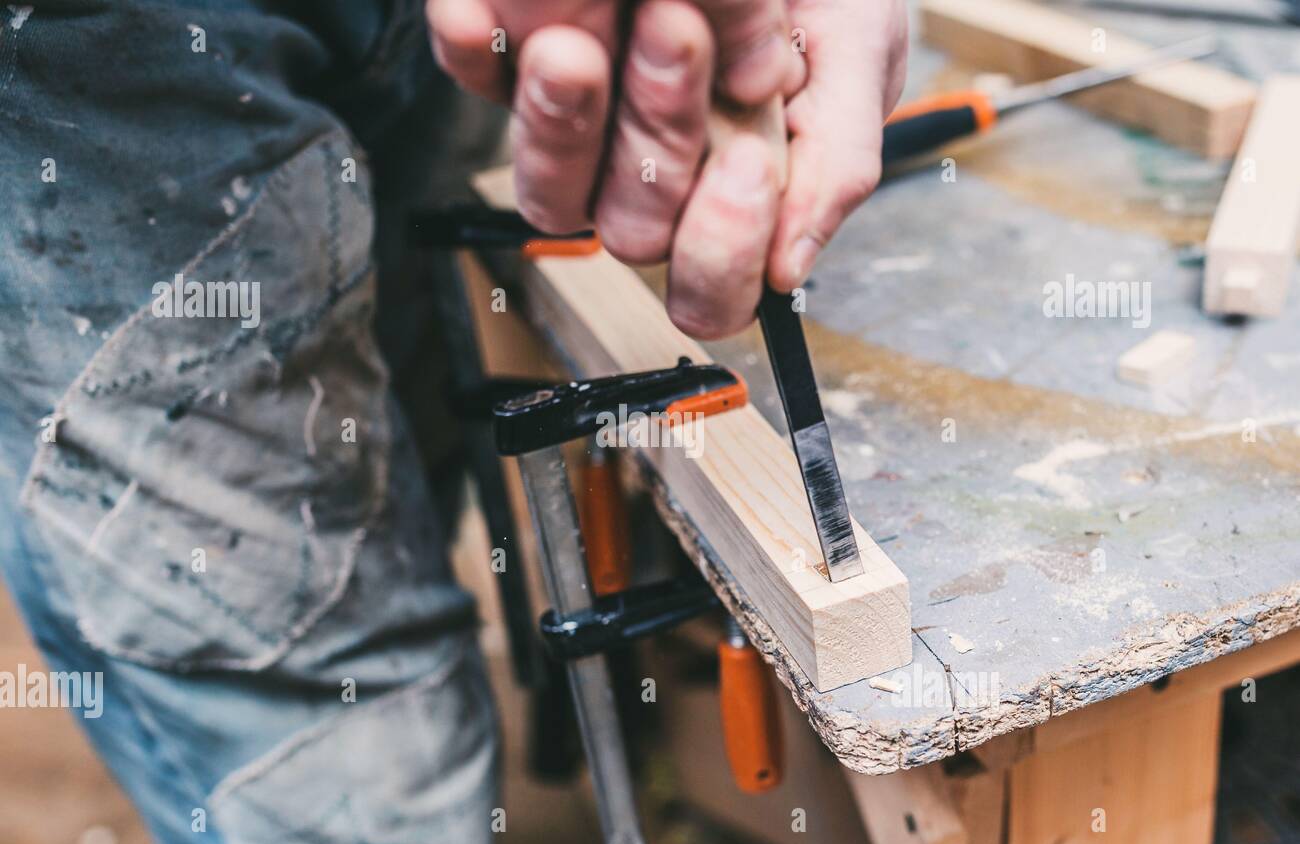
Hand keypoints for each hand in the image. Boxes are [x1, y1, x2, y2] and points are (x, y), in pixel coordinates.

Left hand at [427, 0, 905, 339]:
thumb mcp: (856, 52)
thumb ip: (837, 158)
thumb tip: (789, 267)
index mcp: (732, 197)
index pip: (711, 287)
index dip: (722, 251)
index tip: (752, 165)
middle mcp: (653, 177)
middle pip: (630, 229)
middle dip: (659, 146)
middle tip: (680, 39)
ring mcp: (583, 125)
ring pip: (552, 185)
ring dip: (568, 123)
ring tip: (592, 43)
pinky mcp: (516, 58)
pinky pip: (475, 72)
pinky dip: (473, 47)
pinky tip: (482, 16)